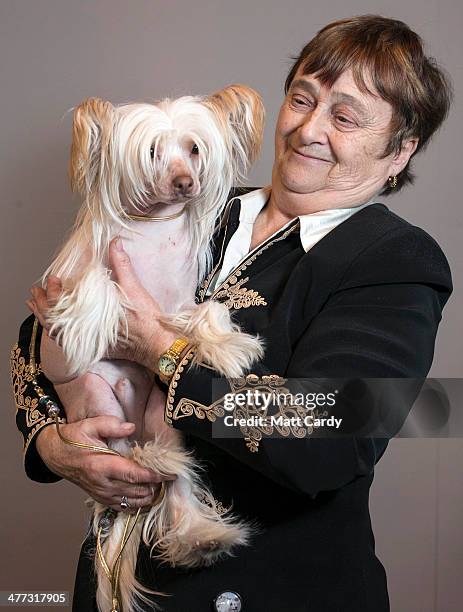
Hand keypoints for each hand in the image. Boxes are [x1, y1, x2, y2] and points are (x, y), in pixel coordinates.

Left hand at [26, 238, 177, 371]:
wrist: (156, 343)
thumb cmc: (146, 318)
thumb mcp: (134, 287)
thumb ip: (121, 265)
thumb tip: (114, 242)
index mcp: (89, 314)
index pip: (60, 303)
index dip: (53, 291)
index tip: (53, 280)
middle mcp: (84, 330)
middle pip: (52, 319)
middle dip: (41, 304)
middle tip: (35, 292)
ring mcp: (88, 342)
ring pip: (57, 332)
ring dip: (44, 318)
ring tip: (35, 307)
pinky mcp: (94, 349)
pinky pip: (68, 343)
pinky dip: (57, 333)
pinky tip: (53, 326)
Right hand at [36, 416, 175, 511]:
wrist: (56, 454)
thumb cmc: (73, 438)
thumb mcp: (90, 425)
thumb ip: (111, 425)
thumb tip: (131, 428)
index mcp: (101, 466)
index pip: (134, 475)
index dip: (154, 477)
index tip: (171, 475)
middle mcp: (103, 484)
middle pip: (137, 492)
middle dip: (156, 487)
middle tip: (169, 477)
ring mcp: (101, 494)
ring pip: (132, 503)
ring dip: (148, 496)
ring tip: (161, 486)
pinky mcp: (100, 498)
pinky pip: (122, 508)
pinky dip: (137, 505)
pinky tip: (147, 497)